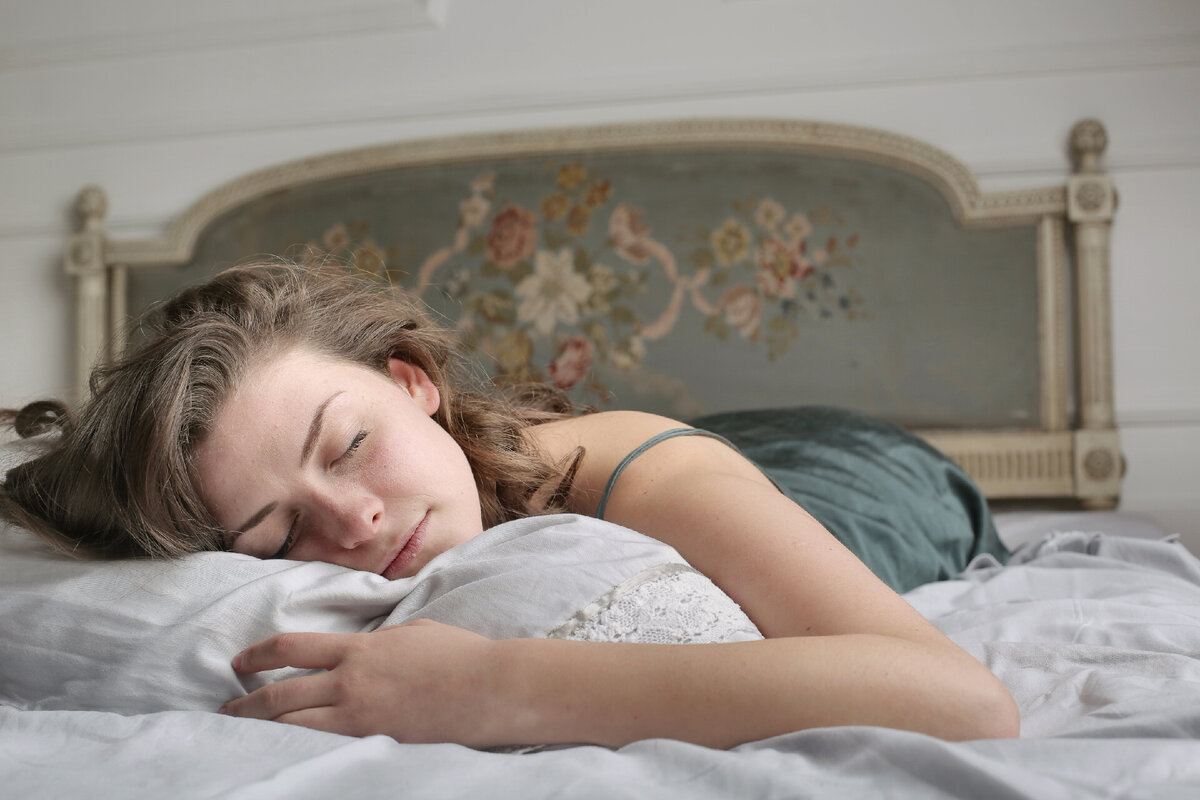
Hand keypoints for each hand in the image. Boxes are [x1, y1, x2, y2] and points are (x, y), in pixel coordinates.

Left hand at [220, 619, 506, 745]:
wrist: (489, 688)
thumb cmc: (459, 655)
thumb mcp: (412, 632)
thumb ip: (378, 642)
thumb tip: (363, 650)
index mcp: (359, 648)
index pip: (292, 648)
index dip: (258, 654)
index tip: (240, 662)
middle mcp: (351, 682)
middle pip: (280, 695)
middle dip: (245, 704)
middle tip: (226, 710)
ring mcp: (361, 717)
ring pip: (294, 726)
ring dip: (263, 730)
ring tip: (243, 735)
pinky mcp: (375, 743)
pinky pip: (324, 747)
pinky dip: (299, 747)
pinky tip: (287, 750)